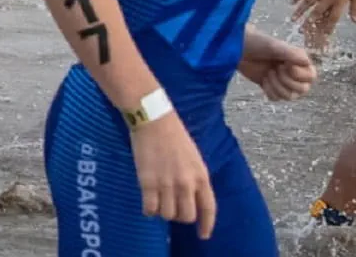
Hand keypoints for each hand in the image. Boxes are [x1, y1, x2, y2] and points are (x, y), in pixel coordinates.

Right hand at [130, 115, 215, 236]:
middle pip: (186, 216)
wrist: (154, 120)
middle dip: (180, 216)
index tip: (203, 235)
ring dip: (163, 212)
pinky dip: (149, 210)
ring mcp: (167, 184)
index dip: (207, 225)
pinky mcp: (148, 182)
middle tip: (172, 208)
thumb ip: (195, 179)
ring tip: (158, 201)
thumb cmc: (174, 136)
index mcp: (201, 177)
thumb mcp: (194, 159)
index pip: (208, 209)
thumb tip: (191, 198)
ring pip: (168, 214)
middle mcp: (186, 184)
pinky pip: (150, 208)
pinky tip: (147, 203)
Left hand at [238, 32, 315, 100]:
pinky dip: (269, 91)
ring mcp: (283, 82)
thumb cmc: (257, 43)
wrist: (237, 48)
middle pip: (303, 90)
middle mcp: (295, 73)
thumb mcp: (275, 46)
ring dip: (277, 86)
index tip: (284, 63)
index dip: (297, 74)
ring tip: (268, 74)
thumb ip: (292, 54)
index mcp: (300, 61)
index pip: (311, 77)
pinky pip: (277, 99)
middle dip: (286, 81)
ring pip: (290, 97)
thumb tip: (307, 63)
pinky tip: (263, 80)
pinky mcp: (271, 87)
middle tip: (275, 69)